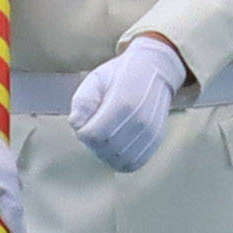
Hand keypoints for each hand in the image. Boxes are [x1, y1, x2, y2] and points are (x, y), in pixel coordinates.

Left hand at [66, 32, 193, 171]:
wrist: (154, 70)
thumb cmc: (122, 74)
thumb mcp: (96, 79)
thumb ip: (83, 101)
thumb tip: (76, 124)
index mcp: (121, 103)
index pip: (93, 134)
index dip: (82, 133)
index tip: (84, 124)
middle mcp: (139, 120)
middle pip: (106, 149)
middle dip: (93, 144)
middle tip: (93, 131)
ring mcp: (149, 132)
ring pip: (120, 160)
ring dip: (106, 154)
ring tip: (104, 139)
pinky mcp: (156, 140)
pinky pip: (135, 163)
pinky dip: (122, 161)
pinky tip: (116, 148)